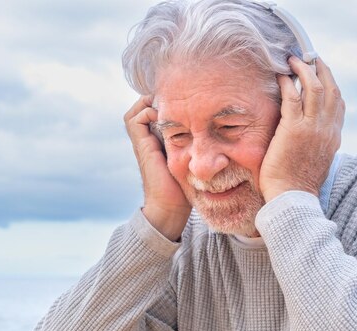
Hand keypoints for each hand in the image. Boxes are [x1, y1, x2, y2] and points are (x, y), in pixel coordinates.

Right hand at [124, 95, 190, 240]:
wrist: (171, 206)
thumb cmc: (187, 187)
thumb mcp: (194, 159)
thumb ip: (198, 145)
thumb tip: (221, 133)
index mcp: (160, 140)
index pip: (156, 111)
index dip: (168, 102)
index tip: (188, 100)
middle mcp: (148, 139)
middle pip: (143, 107)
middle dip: (158, 99)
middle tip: (178, 98)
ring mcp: (143, 142)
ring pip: (137, 110)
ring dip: (151, 103)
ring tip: (171, 105)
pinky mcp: (141, 146)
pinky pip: (136, 119)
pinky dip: (148, 112)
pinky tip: (167, 117)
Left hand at [259, 57, 344, 201]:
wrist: (292, 199)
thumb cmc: (298, 184)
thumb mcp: (316, 162)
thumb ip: (318, 145)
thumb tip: (310, 137)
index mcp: (334, 137)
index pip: (339, 104)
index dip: (332, 85)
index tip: (322, 74)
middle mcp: (327, 129)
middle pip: (331, 90)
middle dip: (321, 70)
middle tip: (310, 58)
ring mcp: (312, 128)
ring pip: (314, 88)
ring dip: (303, 70)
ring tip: (293, 60)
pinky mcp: (293, 130)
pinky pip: (293, 98)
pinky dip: (288, 84)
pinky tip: (281, 77)